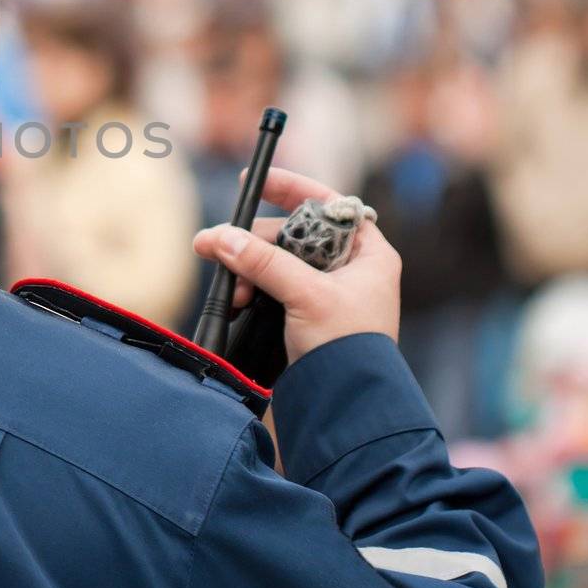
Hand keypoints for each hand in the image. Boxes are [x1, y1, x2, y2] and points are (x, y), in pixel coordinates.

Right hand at [192, 168, 400, 366]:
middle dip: (255, 241)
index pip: (327, 204)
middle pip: (293, 233)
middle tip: (220, 246)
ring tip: (233, 288)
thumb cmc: (348, 349)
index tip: (254, 181)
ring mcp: (328, 292)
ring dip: (250, 268)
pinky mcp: (306, 314)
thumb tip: (221, 237)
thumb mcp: (306, 295)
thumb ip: (263, 262)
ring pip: (278, 260)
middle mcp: (350, 268)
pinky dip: (253, 288)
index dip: (291, 189)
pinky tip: (240, 300)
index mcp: (368, 253)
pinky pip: (273, 286)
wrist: (347, 406)